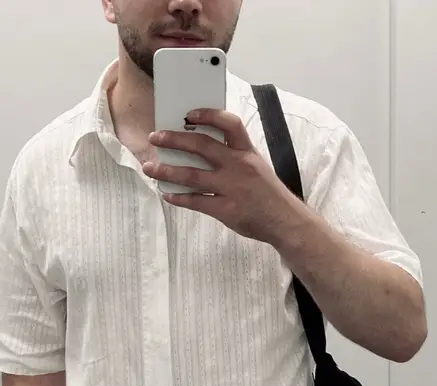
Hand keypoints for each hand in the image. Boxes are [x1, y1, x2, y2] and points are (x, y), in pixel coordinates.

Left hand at [142, 109, 306, 245]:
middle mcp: (238, 166)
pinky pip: (196, 201)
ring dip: (167, 171)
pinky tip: (167, 194)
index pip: (229, 124)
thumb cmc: (268, 193)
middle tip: (155, 138)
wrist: (285, 221)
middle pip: (201, 146)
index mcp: (247, 152)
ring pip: (192, 175)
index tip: (189, 113)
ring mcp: (232, 188)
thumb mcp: (257, 166)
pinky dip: (179, 197)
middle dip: (174, 140)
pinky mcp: (226, 210)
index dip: (208, 115)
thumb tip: (202, 148)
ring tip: (151, 168)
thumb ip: (234, 156)